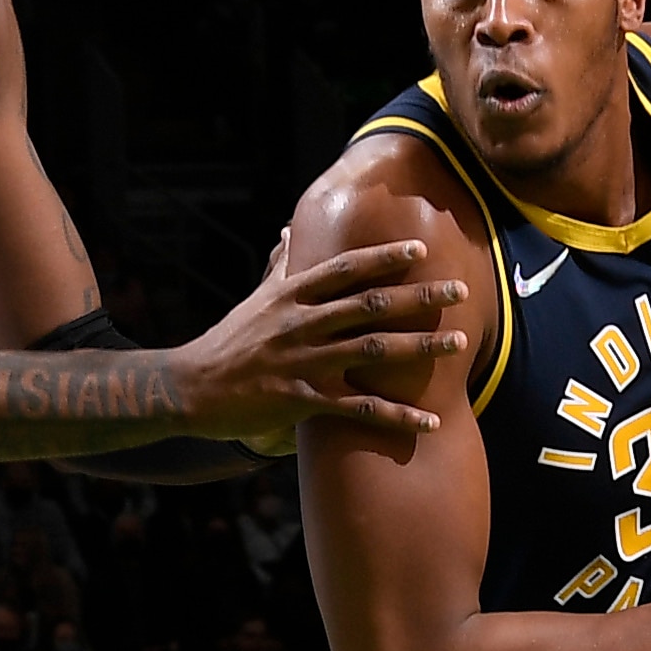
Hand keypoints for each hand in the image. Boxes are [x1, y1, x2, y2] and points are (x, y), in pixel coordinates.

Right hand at [168, 240, 471, 445]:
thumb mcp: (256, 300)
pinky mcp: (302, 400)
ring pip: (372, 351)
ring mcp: (303, 362)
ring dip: (419, 347)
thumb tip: (292, 230)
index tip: (419, 247)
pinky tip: (431, 420)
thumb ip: (281, 266)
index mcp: (291, 295)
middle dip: (417, 297)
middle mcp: (301, 324)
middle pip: (368, 305)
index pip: (343, 268)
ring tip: (460, 344)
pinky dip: (397, 416)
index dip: (382, 256)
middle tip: (459, 289)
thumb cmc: (230, 341)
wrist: (190, 387)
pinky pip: (359, 410)